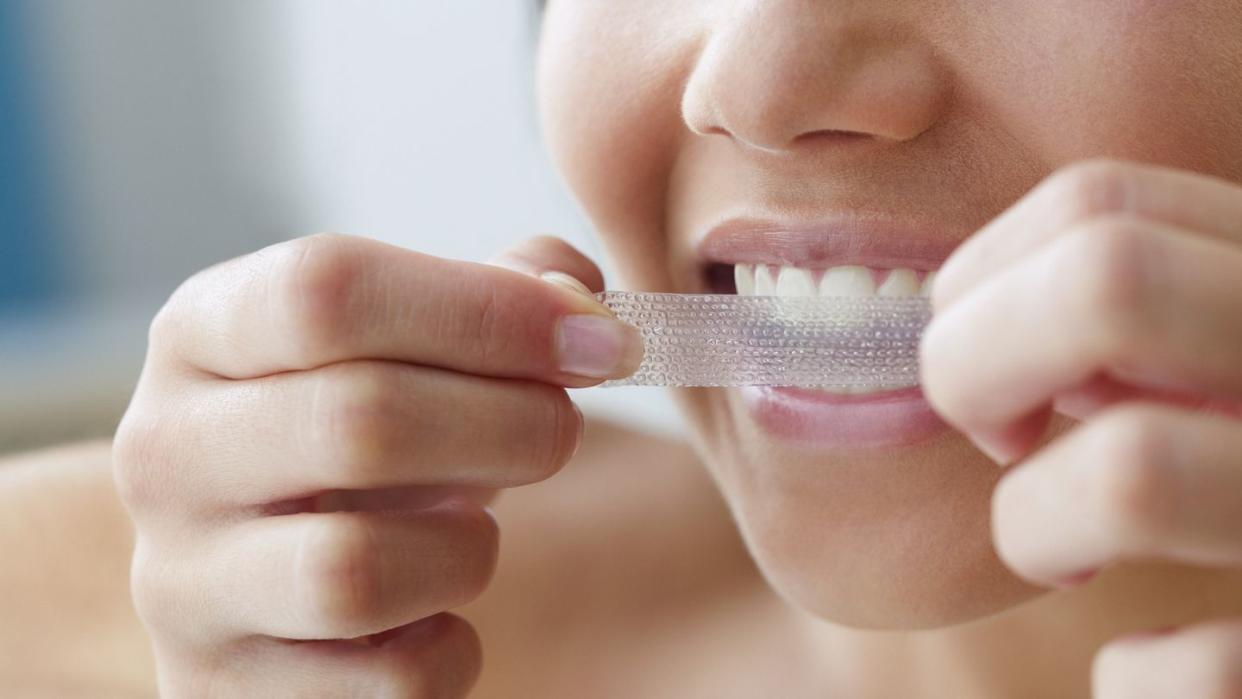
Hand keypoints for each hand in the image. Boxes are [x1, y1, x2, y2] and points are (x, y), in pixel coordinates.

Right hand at [112, 234, 640, 696]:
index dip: (486, 311)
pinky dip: (449, 648)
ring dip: (468, 549)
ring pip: (358, 569)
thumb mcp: (409, 345)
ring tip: (473, 532)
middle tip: (563, 430)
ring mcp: (182, 585)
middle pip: (358, 420)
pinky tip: (436, 615)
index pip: (327, 291)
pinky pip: (390, 681)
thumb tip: (581, 300)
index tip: (598, 340)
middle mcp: (166, 453)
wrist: (270, 581)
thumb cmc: (360, 441)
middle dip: (511, 423)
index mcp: (203, 333)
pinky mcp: (224, 692)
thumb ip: (501, 294)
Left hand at [921, 160, 1241, 696]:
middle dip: (976, 365)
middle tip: (996, 440)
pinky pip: (1205, 672)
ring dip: (1037, 525)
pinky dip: (1138, 680)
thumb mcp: (1214, 356)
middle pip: (1105, 279)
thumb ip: (1133, 322)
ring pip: (1132, 473)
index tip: (995, 368)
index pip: (1097, 205)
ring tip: (1062, 559)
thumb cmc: (1237, 476)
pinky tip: (1147, 670)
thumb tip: (973, 315)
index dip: (986, 282)